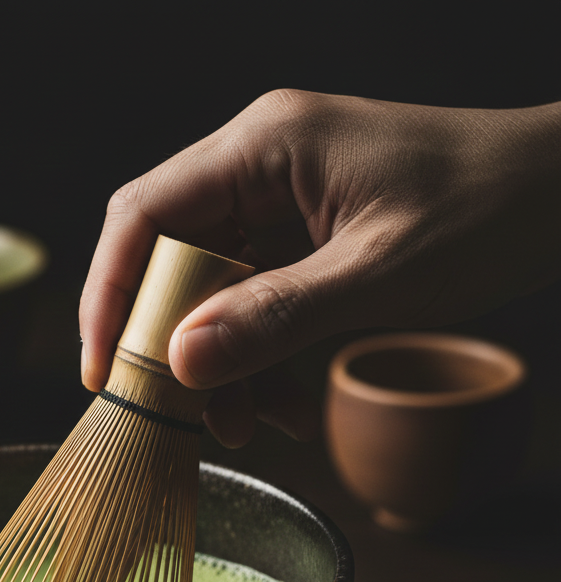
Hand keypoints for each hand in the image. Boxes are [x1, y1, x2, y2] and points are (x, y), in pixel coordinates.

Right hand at [80, 90, 560, 445]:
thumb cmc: (489, 210)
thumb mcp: (378, 274)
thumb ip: (274, 318)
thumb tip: (180, 363)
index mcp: (262, 148)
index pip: (143, 216)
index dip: (110, 295)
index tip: (101, 370)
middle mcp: (256, 166)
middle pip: (166, 258)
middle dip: (168, 344)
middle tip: (178, 412)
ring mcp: (276, 201)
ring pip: (206, 290)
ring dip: (218, 363)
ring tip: (247, 424)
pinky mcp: (298, 237)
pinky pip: (249, 302)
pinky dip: (257, 356)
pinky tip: (283, 403)